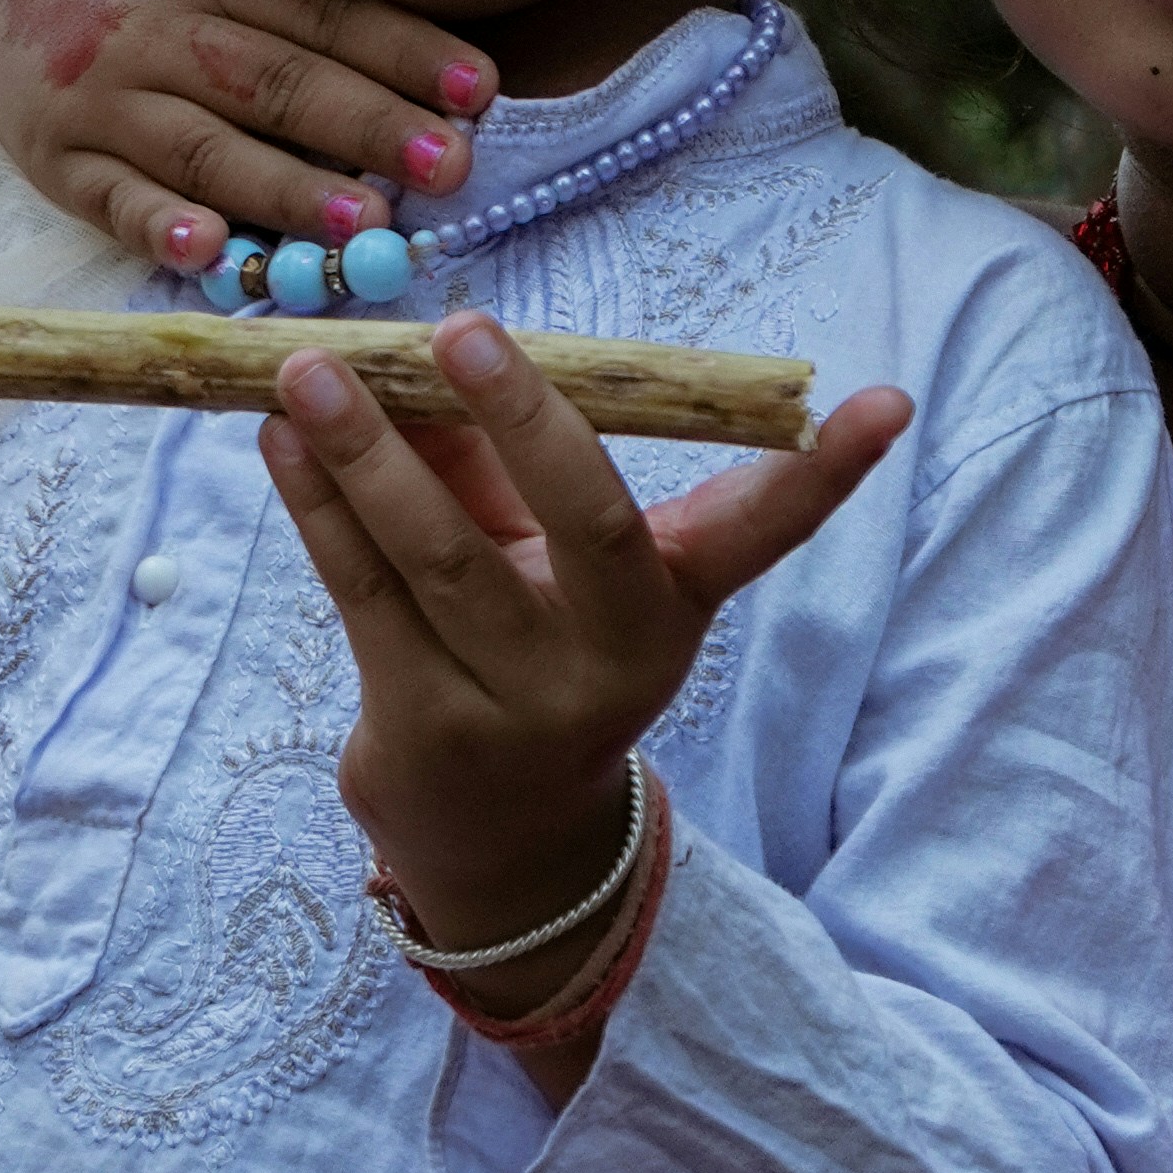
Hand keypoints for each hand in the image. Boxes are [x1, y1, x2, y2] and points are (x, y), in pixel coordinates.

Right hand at [0, 0, 494, 274]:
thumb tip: (436, 30)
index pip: (322, 9)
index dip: (403, 50)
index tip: (479, 91)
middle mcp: (159, 22)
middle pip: (275, 79)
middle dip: (368, 125)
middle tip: (450, 167)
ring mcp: (102, 93)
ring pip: (206, 146)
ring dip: (288, 189)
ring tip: (365, 225)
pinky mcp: (57, 156)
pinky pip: (112, 198)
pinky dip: (160, 226)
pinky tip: (208, 251)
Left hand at [265, 316, 908, 1024]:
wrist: (498, 843)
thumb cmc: (535, 646)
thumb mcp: (554, 565)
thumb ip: (506, 465)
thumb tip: (416, 351)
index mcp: (671, 605)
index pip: (766, 529)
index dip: (828, 470)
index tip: (889, 401)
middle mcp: (612, 658)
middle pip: (585, 525)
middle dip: (523, 420)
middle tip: (460, 329)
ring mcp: (518, 704)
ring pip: (439, 558)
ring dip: (366, 451)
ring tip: (308, 366)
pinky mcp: (421, 733)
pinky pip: (363, 595)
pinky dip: (318, 505)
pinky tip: (283, 437)